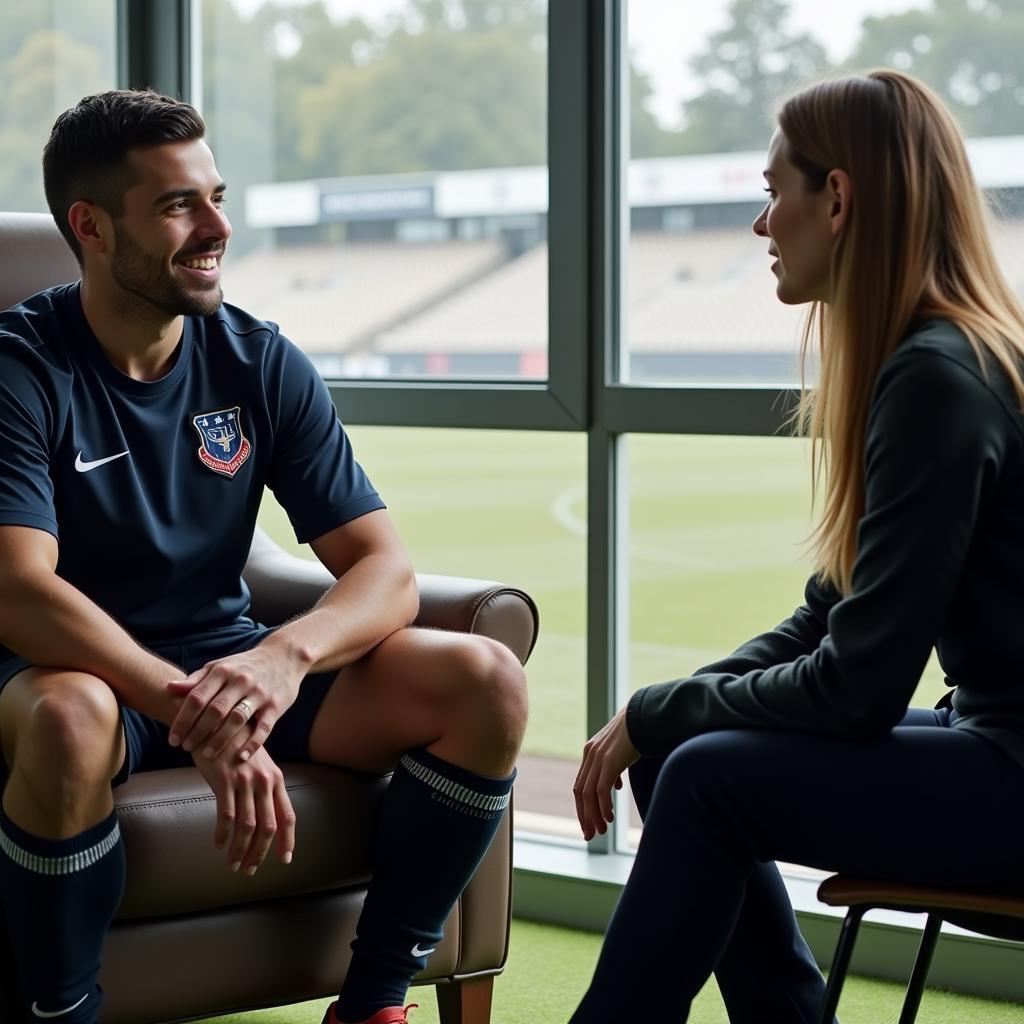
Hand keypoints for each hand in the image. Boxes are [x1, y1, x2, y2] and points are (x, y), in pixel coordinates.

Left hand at [166, 641, 306, 760]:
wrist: (283, 656)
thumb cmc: (245, 666)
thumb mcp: (220, 667)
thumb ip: (196, 680)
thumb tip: (169, 689)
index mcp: (223, 671)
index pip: (197, 697)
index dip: (182, 720)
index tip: (173, 739)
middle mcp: (241, 681)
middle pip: (215, 710)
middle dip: (197, 732)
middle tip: (185, 748)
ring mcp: (260, 694)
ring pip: (237, 720)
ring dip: (219, 739)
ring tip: (206, 754)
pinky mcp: (276, 706)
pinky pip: (263, 728)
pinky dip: (252, 743)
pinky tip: (240, 756)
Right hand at [192, 745, 295, 873]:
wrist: (217, 721)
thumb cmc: (236, 746)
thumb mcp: (257, 764)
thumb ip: (262, 788)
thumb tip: (263, 817)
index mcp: (275, 779)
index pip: (287, 815)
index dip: (287, 840)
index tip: (285, 859)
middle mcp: (264, 781)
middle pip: (268, 826)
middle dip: (260, 853)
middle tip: (249, 870)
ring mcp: (245, 781)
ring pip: (247, 826)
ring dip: (240, 850)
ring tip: (232, 864)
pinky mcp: (224, 780)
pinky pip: (226, 815)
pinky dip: (222, 834)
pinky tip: (218, 843)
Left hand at [574, 706, 639, 840]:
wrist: (644, 715)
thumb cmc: (636, 733)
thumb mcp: (620, 752)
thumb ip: (613, 768)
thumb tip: (615, 786)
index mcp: (590, 752)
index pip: (580, 785)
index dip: (583, 806)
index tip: (589, 823)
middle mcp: (590, 755)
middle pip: (580, 792)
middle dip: (585, 816)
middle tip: (590, 835)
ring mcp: (598, 758)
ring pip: (589, 794)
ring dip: (594, 815)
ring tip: (601, 831)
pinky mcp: (609, 760)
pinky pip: (601, 789)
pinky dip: (603, 806)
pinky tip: (609, 818)